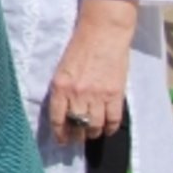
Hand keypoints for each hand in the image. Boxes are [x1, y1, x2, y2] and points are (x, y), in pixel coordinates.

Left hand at [48, 0, 136, 142]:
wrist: (103, 32)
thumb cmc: (81, 45)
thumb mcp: (63, 67)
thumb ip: (63, 88)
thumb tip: (64, 109)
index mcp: (60, 86)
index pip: (57, 118)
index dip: (60, 133)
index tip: (61, 140)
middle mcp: (77, 94)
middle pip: (76, 125)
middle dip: (76, 135)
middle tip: (77, 138)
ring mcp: (97, 95)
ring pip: (94, 126)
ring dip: (93, 133)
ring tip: (92, 133)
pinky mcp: (115, 94)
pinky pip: (113, 120)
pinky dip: (111, 128)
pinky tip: (108, 129)